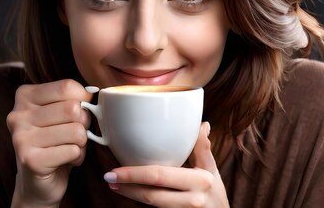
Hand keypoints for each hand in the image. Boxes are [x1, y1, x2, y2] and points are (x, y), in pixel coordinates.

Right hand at [6, 80, 92, 206]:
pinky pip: (73, 151)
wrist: (37, 183)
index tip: (81, 110)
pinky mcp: (30, 160)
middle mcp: (18, 115)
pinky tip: (66, 161)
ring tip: (69, 147)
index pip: (67, 87)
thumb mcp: (60, 113)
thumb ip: (72, 99)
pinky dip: (77, 157)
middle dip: (84, 123)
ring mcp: (21, 138)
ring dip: (81, 143)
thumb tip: (92, 93)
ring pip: (76, 131)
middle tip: (75, 134)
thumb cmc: (54, 142)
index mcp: (24, 95)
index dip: (84, 99)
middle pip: (73, 108)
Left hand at [104, 122, 228, 207]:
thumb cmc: (215, 195)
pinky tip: (128, 192)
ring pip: (151, 204)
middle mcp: (192, 199)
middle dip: (127, 184)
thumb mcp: (212, 171)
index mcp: (200, 180)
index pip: (160, 175)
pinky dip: (139, 201)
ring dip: (129, 193)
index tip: (116, 167)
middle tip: (108, 176)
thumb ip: (203, 148)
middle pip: (151, 193)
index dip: (135, 172)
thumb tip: (202, 124)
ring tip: (113, 184)